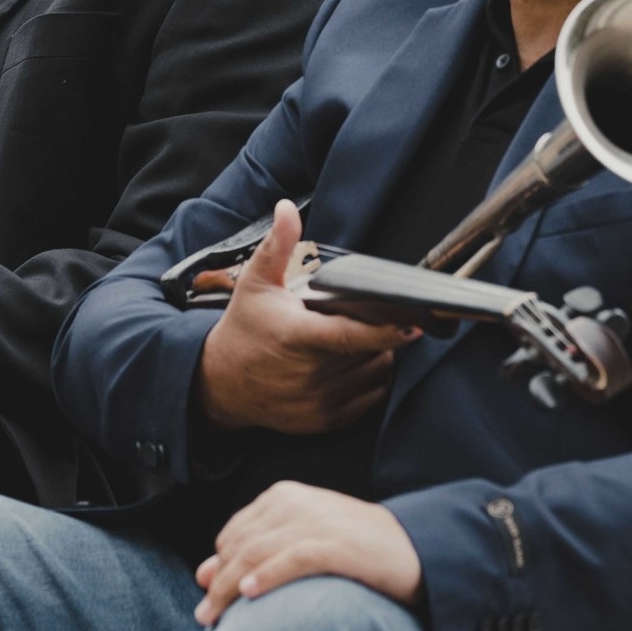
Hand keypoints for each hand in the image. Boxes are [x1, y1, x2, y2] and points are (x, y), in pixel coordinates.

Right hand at [194, 200, 417, 432]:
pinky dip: (372, 381)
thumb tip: (286, 209)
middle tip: (371, 317)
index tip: (410, 320)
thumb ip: (279, 245)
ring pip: (375, 375)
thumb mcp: (256, 283)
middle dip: (380, 333)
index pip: (351, 336)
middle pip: (370, 352)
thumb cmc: (244, 329)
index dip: (386, 330)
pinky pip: (369, 399)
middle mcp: (309, 374)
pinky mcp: (324, 421)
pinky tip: (356, 363)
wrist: (220, 385)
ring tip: (361, 339)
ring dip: (378, 356)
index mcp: (296, 336)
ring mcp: (318, 402)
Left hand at [194, 482, 422, 625]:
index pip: (234, 532)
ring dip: (231, 588)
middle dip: (219, 583)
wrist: (411, 546)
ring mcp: (315, 521)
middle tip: (204, 616)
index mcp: (282, 496)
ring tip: (215, 616)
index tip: (208, 595)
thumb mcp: (298, 543)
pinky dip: (267, 575)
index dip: (218, 566)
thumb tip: (202, 574)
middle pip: (241, 545)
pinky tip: (250, 594)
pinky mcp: (335, 543)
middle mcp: (294, 502)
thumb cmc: (351, 548)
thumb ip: (253, 553)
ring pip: (258, 553)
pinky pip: (291, 559)